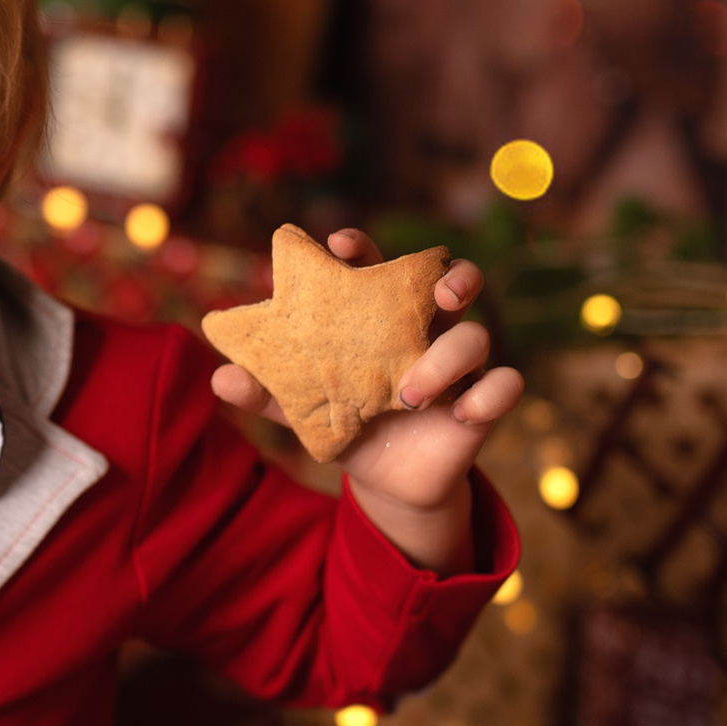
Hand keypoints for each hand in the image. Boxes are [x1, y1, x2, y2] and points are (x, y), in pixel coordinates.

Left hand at [212, 228, 523, 567]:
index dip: (362, 246)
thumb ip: (267, 393)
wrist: (384, 481)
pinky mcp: (481, 404)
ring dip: (448, 357)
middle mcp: (424, 331)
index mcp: (379, 318)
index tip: (342, 244)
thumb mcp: (303, 410)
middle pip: (453, 281)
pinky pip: (507, 387)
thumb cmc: (345, 423)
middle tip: (440, 293)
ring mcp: (458, 365)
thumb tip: (219, 377)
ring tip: (408, 392)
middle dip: (453, 276)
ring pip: (476, 336)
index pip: (376, 266)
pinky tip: (464, 414)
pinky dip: (491, 395)